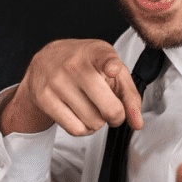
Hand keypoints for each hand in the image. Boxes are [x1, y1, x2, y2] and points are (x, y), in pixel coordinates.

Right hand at [0, 39, 142, 135]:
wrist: (46, 61)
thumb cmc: (85, 65)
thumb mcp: (112, 70)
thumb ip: (129, 95)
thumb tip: (137, 123)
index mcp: (95, 52)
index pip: (105, 58)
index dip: (111, 65)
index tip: (112, 69)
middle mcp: (74, 64)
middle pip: (109, 108)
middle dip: (116, 116)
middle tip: (112, 110)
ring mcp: (57, 82)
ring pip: (93, 122)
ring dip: (98, 122)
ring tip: (92, 109)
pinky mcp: (45, 99)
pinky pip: (75, 129)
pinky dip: (84, 129)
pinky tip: (81, 116)